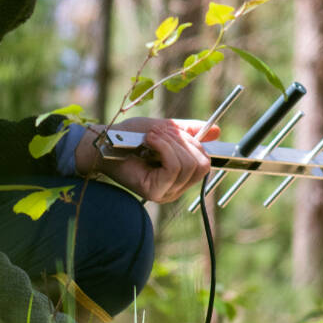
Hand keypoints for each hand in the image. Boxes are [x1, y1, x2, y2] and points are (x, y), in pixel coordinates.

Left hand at [80, 117, 219, 203]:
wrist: (106, 142)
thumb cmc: (132, 137)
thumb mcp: (167, 130)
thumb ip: (190, 133)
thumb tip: (217, 131)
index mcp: (181, 176)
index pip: (205, 163)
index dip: (196, 143)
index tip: (177, 132)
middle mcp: (176, 188)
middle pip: (201, 165)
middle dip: (184, 142)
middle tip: (161, 133)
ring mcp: (166, 192)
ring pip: (188, 165)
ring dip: (170, 142)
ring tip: (152, 136)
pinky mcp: (155, 192)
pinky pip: (173, 167)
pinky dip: (164, 147)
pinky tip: (150, 141)